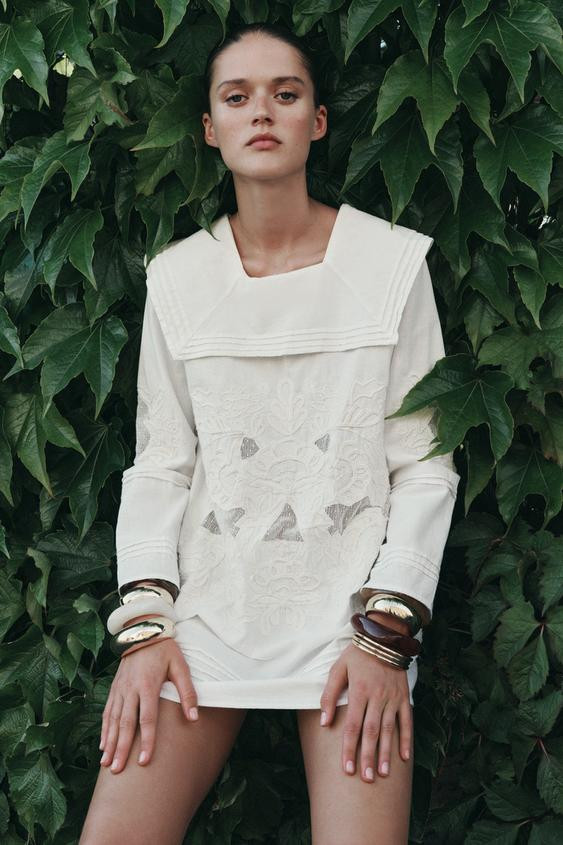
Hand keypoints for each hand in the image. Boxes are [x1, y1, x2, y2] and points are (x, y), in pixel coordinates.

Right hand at [100, 616, 197, 773]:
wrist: (143, 630)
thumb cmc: (165, 649)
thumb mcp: (180, 666)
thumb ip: (187, 692)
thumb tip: (194, 717)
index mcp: (148, 685)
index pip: (147, 719)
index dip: (146, 742)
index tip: (144, 761)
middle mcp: (130, 689)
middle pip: (126, 724)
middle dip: (122, 749)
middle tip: (118, 770)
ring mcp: (120, 689)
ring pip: (113, 721)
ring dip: (110, 743)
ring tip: (107, 765)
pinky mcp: (114, 687)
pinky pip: (107, 712)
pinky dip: (104, 729)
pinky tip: (103, 745)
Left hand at [319, 613, 412, 781]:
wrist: (383, 637)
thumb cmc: (357, 655)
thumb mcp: (338, 669)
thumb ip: (329, 695)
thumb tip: (324, 721)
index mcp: (359, 691)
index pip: (352, 725)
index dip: (349, 748)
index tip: (347, 768)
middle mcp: (377, 697)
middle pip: (371, 732)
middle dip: (368, 756)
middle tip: (366, 778)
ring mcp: (392, 698)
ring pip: (389, 730)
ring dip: (386, 752)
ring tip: (383, 773)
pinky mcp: (403, 697)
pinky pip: (406, 720)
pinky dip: (406, 739)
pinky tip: (404, 757)